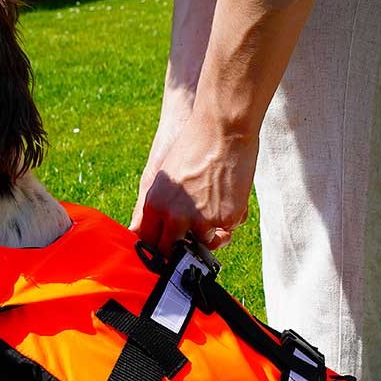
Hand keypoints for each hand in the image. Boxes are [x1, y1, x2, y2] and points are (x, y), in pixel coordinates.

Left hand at [130, 121, 255, 254]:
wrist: (222, 129)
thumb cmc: (194, 147)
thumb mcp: (165, 177)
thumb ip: (159, 206)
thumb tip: (149, 230)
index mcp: (154, 206)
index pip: (148, 242)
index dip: (157, 250)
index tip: (166, 251)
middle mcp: (174, 218)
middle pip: (173, 251)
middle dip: (185, 249)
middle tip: (194, 238)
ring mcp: (201, 221)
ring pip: (206, 243)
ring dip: (213, 232)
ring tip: (216, 206)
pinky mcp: (226, 219)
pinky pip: (229, 229)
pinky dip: (232, 216)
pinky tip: (231, 193)